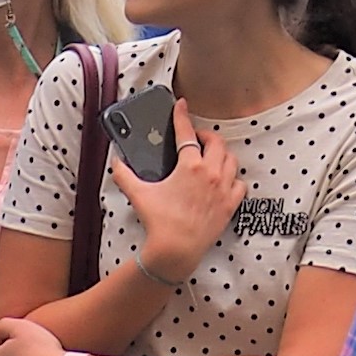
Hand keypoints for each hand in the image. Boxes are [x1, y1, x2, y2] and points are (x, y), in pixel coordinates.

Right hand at [115, 111, 237, 280]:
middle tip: (197, 138)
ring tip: (211, 157)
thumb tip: (116, 162)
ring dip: (221, 155)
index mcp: (190, 166)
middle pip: (216, 143)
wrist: (175, 250)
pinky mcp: (230, 205)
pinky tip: (224, 181)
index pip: (186, 133)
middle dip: (206, 136)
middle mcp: (210, 173)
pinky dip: (233, 179)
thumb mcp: (139, 194)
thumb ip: (125, 175)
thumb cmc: (159, 222)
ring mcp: (223, 189)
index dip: (181, 116)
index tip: (181, 105)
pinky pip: (239, 184)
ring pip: (230, 160)